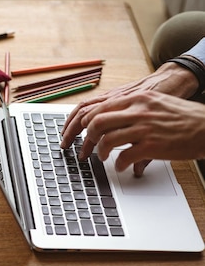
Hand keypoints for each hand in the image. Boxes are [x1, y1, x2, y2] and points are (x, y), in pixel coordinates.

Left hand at [65, 90, 204, 175]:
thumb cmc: (182, 117)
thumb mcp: (155, 103)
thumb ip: (132, 107)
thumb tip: (109, 117)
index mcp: (137, 98)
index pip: (101, 107)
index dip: (87, 121)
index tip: (83, 130)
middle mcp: (138, 110)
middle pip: (98, 122)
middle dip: (88, 137)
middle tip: (89, 146)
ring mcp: (145, 128)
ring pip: (107, 140)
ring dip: (100, 152)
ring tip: (103, 157)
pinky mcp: (152, 146)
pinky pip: (124, 157)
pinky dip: (119, 164)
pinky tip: (122, 166)